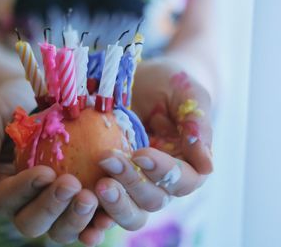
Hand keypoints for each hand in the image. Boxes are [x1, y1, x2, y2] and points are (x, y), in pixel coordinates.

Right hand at [0, 79, 110, 245]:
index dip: (25, 189)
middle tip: (72, 186)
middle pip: (32, 222)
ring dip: (76, 219)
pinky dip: (96, 222)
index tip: (46, 172)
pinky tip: (108, 216)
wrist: (38, 94)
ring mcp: (52, 203)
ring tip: (92, 199)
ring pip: (60, 229)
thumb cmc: (9, 105)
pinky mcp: (77, 199)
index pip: (5, 198)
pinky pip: (86, 220)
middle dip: (51, 208)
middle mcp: (25, 202)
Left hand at [95, 60, 212, 229]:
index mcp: (188, 164)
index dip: (164, 172)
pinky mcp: (112, 179)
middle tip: (107, 161)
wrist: (140, 80)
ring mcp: (135, 182)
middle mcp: (162, 180)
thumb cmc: (168, 84)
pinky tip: (83, 200)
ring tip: (97, 184)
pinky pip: (105, 204)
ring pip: (132, 210)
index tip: (141, 154)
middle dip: (132, 183)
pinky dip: (95, 210)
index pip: (184, 180)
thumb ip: (197, 124)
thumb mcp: (186, 94)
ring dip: (115, 201)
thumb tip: (208, 165)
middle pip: (154, 199)